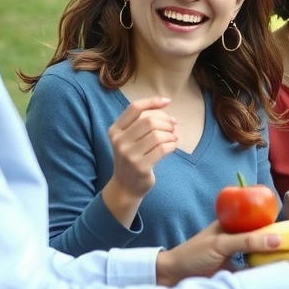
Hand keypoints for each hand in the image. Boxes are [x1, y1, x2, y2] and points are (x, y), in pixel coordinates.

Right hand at [101, 97, 176, 226]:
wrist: (126, 186)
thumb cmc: (132, 157)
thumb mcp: (129, 138)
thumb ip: (140, 121)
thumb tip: (165, 104)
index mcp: (115, 130)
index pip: (134, 108)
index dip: (152, 102)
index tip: (168, 101)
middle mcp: (119, 141)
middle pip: (148, 121)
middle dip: (166, 121)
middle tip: (173, 126)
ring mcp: (129, 155)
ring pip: (157, 135)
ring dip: (170, 134)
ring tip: (173, 137)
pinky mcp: (140, 166)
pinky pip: (162, 149)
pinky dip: (171, 145)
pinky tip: (172, 147)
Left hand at [156, 221, 282, 284]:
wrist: (173, 278)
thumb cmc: (193, 255)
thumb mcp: (221, 244)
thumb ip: (247, 241)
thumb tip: (276, 239)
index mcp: (232, 224)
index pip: (257, 219)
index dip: (273, 221)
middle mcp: (235, 237)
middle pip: (260, 237)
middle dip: (275, 241)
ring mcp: (235, 255)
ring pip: (257, 254)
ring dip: (269, 258)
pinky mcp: (233, 272)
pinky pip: (251, 271)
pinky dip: (261, 273)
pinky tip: (274, 276)